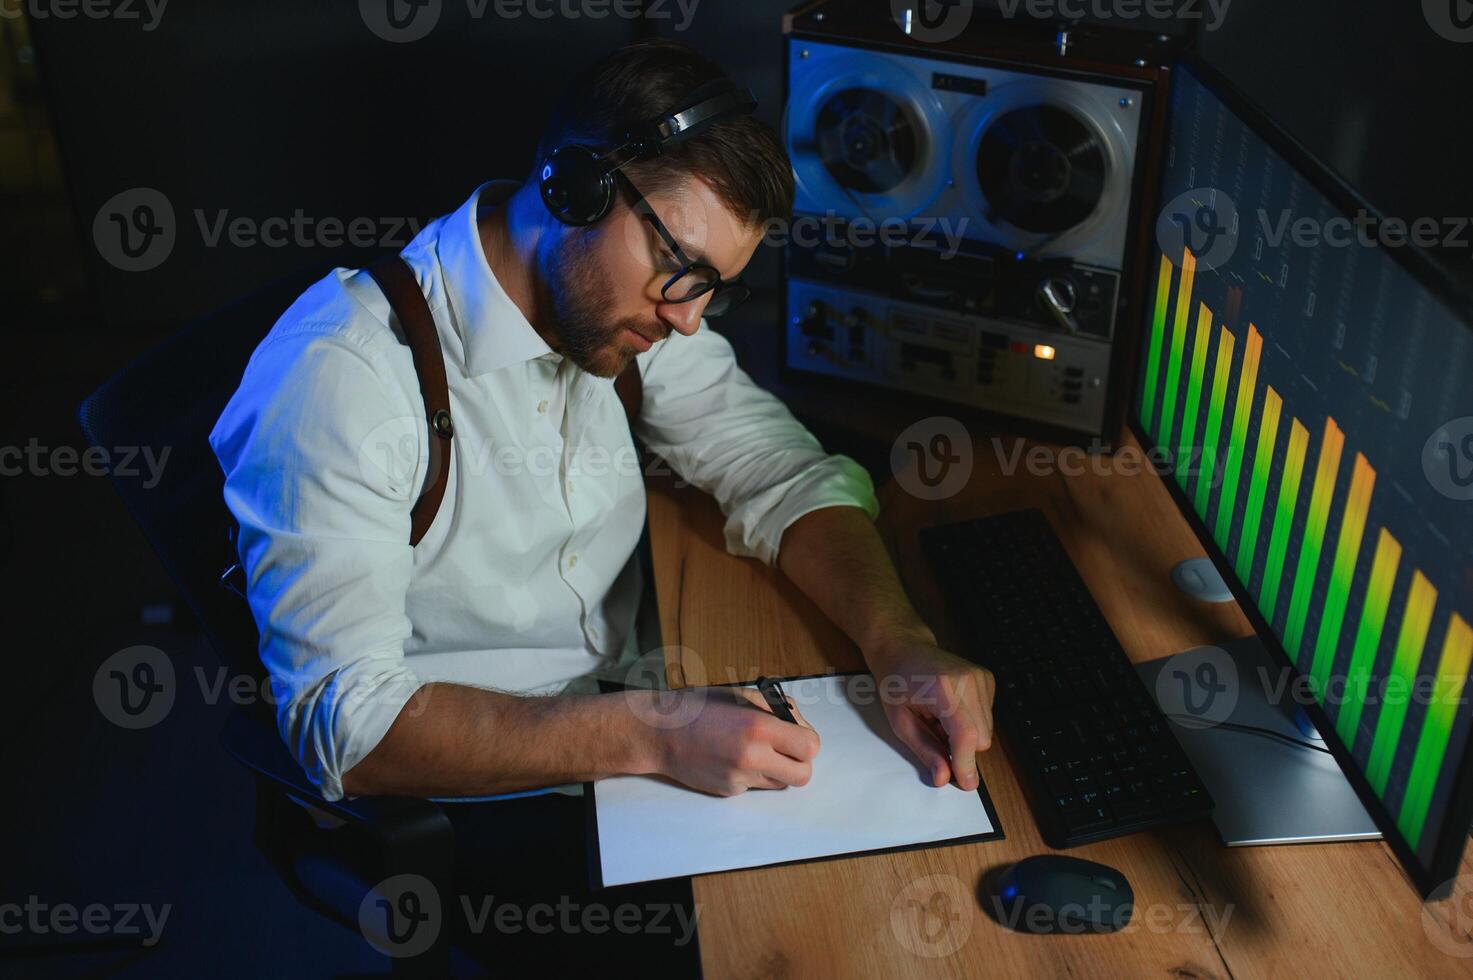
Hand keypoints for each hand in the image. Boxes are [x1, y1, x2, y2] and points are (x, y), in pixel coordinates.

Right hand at [647, 687, 820, 796]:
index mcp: (758, 726)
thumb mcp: (740, 695)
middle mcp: (752, 756)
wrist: (659, 733)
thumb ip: (775, 708)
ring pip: (780, 783)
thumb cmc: (698, 708)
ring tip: (754, 750)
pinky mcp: (728, 791)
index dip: (807, 740)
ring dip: (776, 769)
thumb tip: (799, 724)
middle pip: (802, 775)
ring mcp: (740, 778)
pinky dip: (751, 774)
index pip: (809, 747)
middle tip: (785, 749)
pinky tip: (730, 757)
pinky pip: (754, 786)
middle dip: (799, 762)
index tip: (797, 734)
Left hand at [868, 638, 994, 790]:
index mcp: (943, 689)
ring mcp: (981, 678)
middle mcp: (968, 681)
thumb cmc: (896, 681)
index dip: (966, 763)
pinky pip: (987, 718)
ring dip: (965, 735)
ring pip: (987, 732)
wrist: (903, 647)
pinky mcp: (987, 680)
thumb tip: (944, 778)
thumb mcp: (899, 720)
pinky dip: (970, 721)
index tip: (966, 784)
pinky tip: (950, 708)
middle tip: (934, 733)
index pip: (965, 735)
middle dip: (961, 749)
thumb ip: (924, 750)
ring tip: (940, 717)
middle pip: (981, 739)